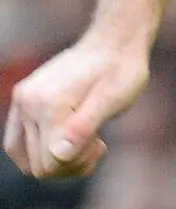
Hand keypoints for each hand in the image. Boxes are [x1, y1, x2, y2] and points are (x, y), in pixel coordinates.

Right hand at [4, 33, 146, 181]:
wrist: (114, 43)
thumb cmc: (121, 73)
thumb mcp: (112, 102)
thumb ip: (84, 128)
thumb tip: (59, 155)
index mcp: (47, 106)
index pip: (51, 164)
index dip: (78, 164)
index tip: (101, 145)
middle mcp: (26, 103)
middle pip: (38, 165)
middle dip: (71, 163)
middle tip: (97, 143)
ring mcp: (22, 101)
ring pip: (28, 158)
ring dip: (59, 159)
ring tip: (86, 140)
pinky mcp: (24, 99)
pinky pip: (20, 142)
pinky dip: (46, 149)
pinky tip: (74, 137)